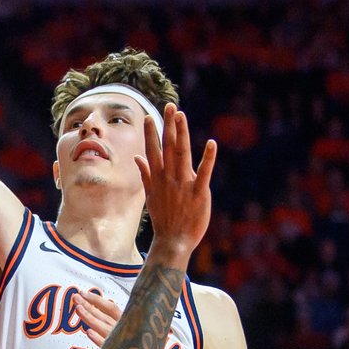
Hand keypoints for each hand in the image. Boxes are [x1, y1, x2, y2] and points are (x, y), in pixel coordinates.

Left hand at [73, 289, 165, 348]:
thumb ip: (110, 339)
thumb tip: (93, 328)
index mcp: (130, 331)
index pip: (113, 310)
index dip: (98, 301)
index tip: (83, 294)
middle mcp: (130, 335)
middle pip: (109, 314)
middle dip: (92, 303)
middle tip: (76, 295)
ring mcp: (127, 347)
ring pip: (107, 328)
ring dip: (91, 317)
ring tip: (77, 309)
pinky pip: (109, 348)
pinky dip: (99, 339)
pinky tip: (88, 332)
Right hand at [137, 107, 216, 258]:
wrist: (173, 241)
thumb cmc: (164, 219)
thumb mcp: (151, 195)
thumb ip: (145, 174)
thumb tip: (137, 157)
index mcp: (157, 178)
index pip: (152, 151)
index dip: (151, 132)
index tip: (148, 115)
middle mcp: (169, 178)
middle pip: (167, 147)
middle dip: (168, 126)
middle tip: (170, 106)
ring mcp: (184, 185)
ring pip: (182, 154)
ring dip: (182, 134)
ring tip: (181, 116)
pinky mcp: (199, 193)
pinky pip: (204, 173)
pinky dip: (208, 158)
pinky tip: (211, 143)